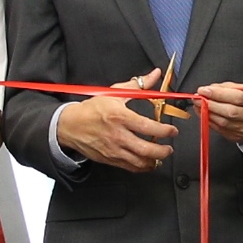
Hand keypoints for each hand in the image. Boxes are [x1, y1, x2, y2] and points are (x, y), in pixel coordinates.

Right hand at [56, 68, 183, 172]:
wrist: (70, 125)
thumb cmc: (92, 109)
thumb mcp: (114, 93)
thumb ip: (139, 85)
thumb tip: (155, 75)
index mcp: (120, 117)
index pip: (148, 127)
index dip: (165, 131)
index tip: (172, 131)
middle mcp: (118, 135)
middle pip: (146, 150)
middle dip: (163, 151)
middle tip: (169, 147)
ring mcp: (114, 150)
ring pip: (140, 162)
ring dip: (155, 161)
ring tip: (161, 155)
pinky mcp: (110, 159)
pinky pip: (131, 168)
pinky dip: (143, 167)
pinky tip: (148, 161)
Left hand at [198, 82, 242, 145]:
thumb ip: (228, 87)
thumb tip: (209, 89)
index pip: (237, 97)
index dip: (218, 94)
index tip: (204, 90)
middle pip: (230, 111)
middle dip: (210, 104)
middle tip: (198, 98)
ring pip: (223, 122)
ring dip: (207, 112)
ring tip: (198, 104)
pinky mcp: (237, 136)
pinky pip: (220, 129)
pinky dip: (209, 120)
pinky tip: (203, 113)